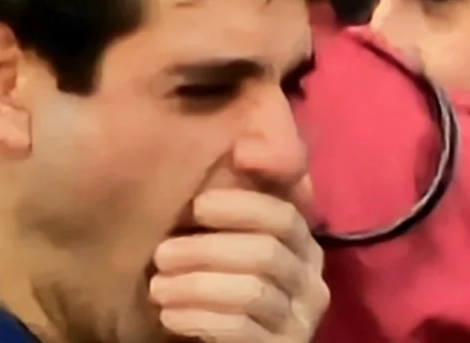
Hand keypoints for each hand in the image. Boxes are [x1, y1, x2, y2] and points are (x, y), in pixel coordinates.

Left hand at [148, 187, 327, 340]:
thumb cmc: (218, 284)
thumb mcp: (227, 242)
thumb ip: (235, 204)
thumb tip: (241, 144)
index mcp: (303, 244)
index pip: (284, 213)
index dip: (242, 205)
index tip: (198, 203)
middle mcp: (312, 279)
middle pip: (266, 252)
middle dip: (207, 249)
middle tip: (161, 253)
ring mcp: (301, 320)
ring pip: (251, 291)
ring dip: (197, 286)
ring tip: (157, 287)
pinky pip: (242, 329)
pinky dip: (201, 318)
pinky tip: (170, 316)